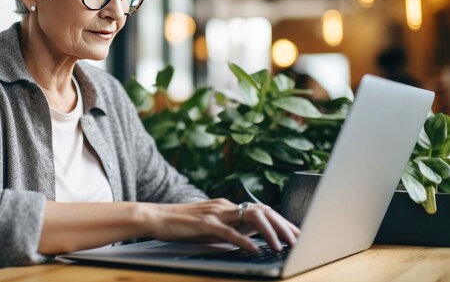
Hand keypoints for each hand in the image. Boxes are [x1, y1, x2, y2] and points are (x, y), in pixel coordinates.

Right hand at [144, 198, 299, 251]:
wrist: (156, 217)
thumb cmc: (182, 225)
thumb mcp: (212, 226)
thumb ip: (231, 228)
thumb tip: (253, 237)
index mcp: (227, 206)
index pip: (260, 210)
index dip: (281, 222)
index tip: (295, 233)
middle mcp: (225, 206)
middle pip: (261, 211)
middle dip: (282, 225)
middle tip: (297, 239)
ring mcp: (215, 213)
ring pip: (250, 218)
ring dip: (269, 232)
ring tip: (281, 246)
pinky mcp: (205, 223)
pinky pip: (229, 231)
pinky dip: (244, 241)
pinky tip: (255, 249)